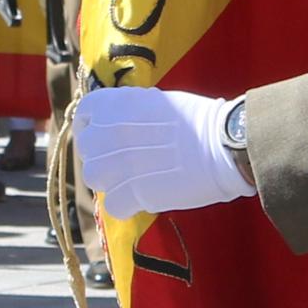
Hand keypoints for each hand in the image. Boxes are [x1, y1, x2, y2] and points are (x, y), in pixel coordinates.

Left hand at [71, 86, 251, 219]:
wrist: (223, 144)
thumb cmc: (200, 120)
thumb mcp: (159, 101)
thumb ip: (131, 110)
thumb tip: (119, 121)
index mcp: (117, 104)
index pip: (85, 114)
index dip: (92, 126)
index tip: (105, 135)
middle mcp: (110, 131)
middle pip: (86, 149)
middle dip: (102, 155)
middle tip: (124, 161)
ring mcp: (119, 163)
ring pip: (93, 177)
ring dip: (108, 180)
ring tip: (131, 181)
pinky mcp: (133, 192)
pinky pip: (112, 204)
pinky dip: (125, 205)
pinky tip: (141, 199)